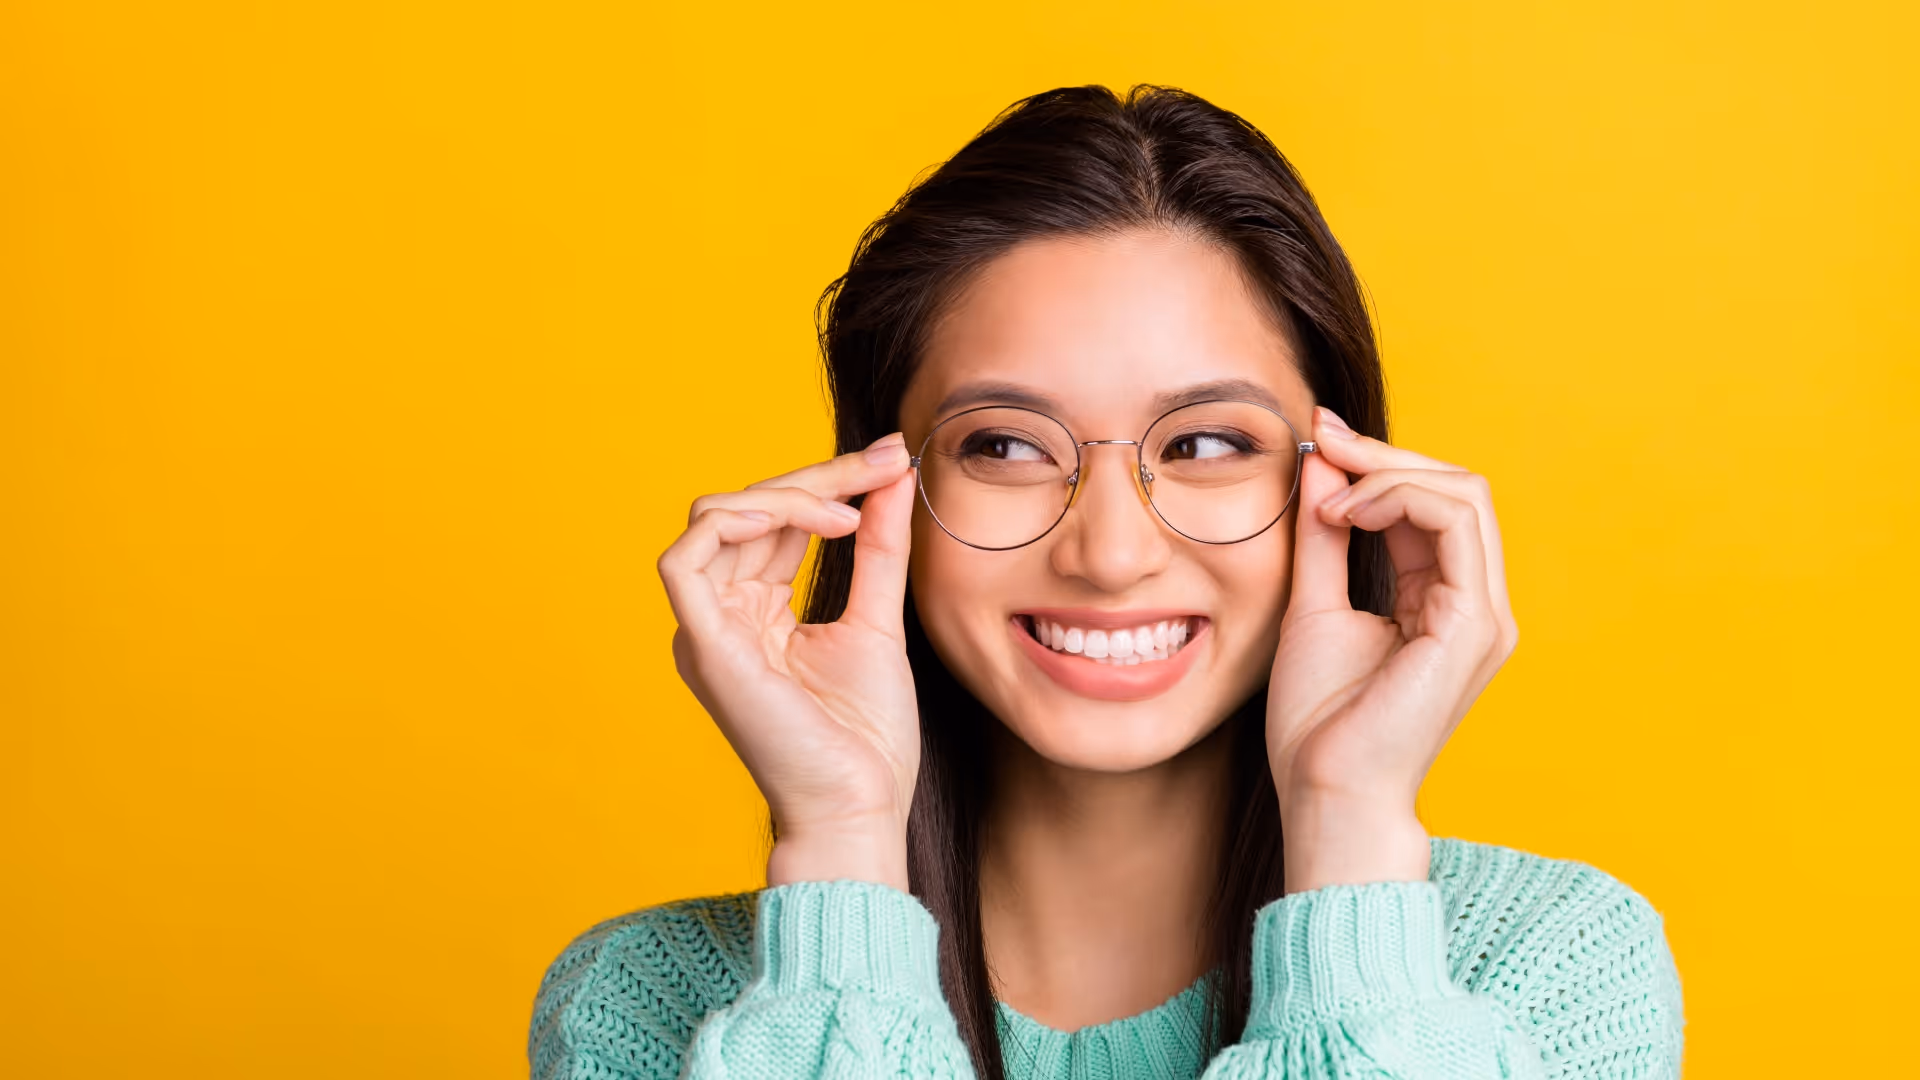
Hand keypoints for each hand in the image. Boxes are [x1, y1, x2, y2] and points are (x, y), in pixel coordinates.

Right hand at [658, 433, 919, 890]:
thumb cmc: (866, 737)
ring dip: (785, 496)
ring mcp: (704, 631)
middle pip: (746, 511)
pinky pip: (685, 560)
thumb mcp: (877, 618)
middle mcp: (720, 616)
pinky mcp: (700, 646)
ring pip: (716, 519)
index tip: (889, 460)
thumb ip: (878, 547)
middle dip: (816, 478)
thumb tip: (892, 475)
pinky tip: (804, 518)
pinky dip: (736, 522)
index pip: (775, 523)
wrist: (862, 805)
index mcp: (754, 613)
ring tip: (848, 510)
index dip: (827, 483)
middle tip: (882, 463)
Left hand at [1268, 406, 1518, 893]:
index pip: (1433, 503)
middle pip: (1458, 486)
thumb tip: (1319, 464)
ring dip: (1390, 473)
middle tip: (1321, 439)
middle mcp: (1478, 605)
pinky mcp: (1474, 624)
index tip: (1317, 439)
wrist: (1325, 790)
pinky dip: (1399, 499)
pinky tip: (1346, 513)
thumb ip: (1323, 535)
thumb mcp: (1312, 604)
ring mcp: (1485, 615)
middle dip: (1385, 454)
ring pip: (1465, 494)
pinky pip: (1456, 524)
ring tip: (1328, 494)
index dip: (1377, 462)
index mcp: (1447, 602)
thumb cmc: (1319, 721)